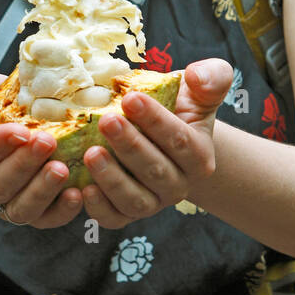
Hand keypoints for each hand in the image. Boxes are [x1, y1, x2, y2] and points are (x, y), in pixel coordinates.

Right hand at [0, 66, 83, 227]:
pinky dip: (61, 212)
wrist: (12, 126)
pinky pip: (45, 219)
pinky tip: (78, 193)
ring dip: (41, 191)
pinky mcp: (34, 212)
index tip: (21, 130)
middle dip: (23, 165)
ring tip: (63, 169)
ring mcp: (7, 202)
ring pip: (20, 208)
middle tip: (49, 141)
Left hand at [79, 60, 233, 229]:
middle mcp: (178, 185)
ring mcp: (153, 203)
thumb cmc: (178, 109)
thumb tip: (196, 75)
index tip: (130, 97)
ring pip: (135, 200)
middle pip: (156, 170)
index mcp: (199, 156)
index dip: (155, 120)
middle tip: (105, 120)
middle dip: (130, 146)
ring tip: (91, 153)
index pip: (180, 140)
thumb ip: (211, 77)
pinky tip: (82, 188)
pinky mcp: (126, 215)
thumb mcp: (199, 91)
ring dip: (112, 178)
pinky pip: (114, 219)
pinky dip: (99, 208)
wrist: (163, 139)